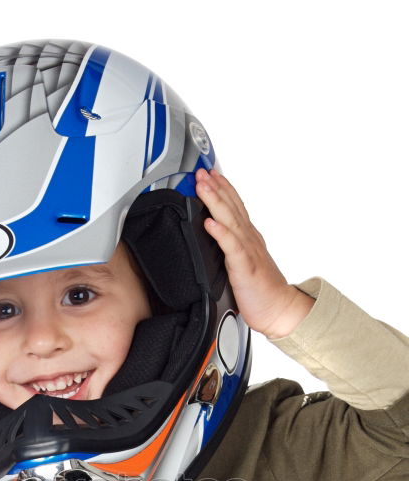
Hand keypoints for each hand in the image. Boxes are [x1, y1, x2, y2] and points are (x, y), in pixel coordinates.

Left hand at [194, 168, 313, 338]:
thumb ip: (231, 249)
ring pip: (230, 220)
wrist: (279, 309)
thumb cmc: (260, 291)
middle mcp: (249, 239)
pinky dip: (221, 232)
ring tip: (203, 186)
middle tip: (201, 171)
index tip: (209, 174)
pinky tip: (210, 222)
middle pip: (231, 206)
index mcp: (248, 238)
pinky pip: (231, 246)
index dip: (222, 188)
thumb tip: (215, 238)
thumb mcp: (242, 263)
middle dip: (215, 187)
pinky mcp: (245, 266)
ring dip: (215, 201)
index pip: (234, 207)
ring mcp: (248, 251)